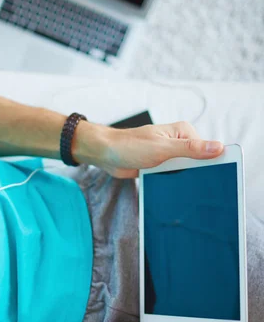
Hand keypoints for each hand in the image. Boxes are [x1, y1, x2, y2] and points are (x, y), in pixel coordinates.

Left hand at [83, 121, 223, 178]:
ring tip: (179, 187)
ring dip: (181, 180)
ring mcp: (169, 155)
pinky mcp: (160, 166)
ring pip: (185, 172)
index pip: (207, 148)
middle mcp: (178, 142)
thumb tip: (218, 147)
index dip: (213, 162)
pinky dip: (171, 183)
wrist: (105, 154)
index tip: (217, 177)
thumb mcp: (163, 148)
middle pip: (197, 162)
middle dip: (195, 173)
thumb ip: (190, 149)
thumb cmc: (129, 146)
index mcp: (183, 132)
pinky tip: (171, 189)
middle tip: (194, 186)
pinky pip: (172, 177)